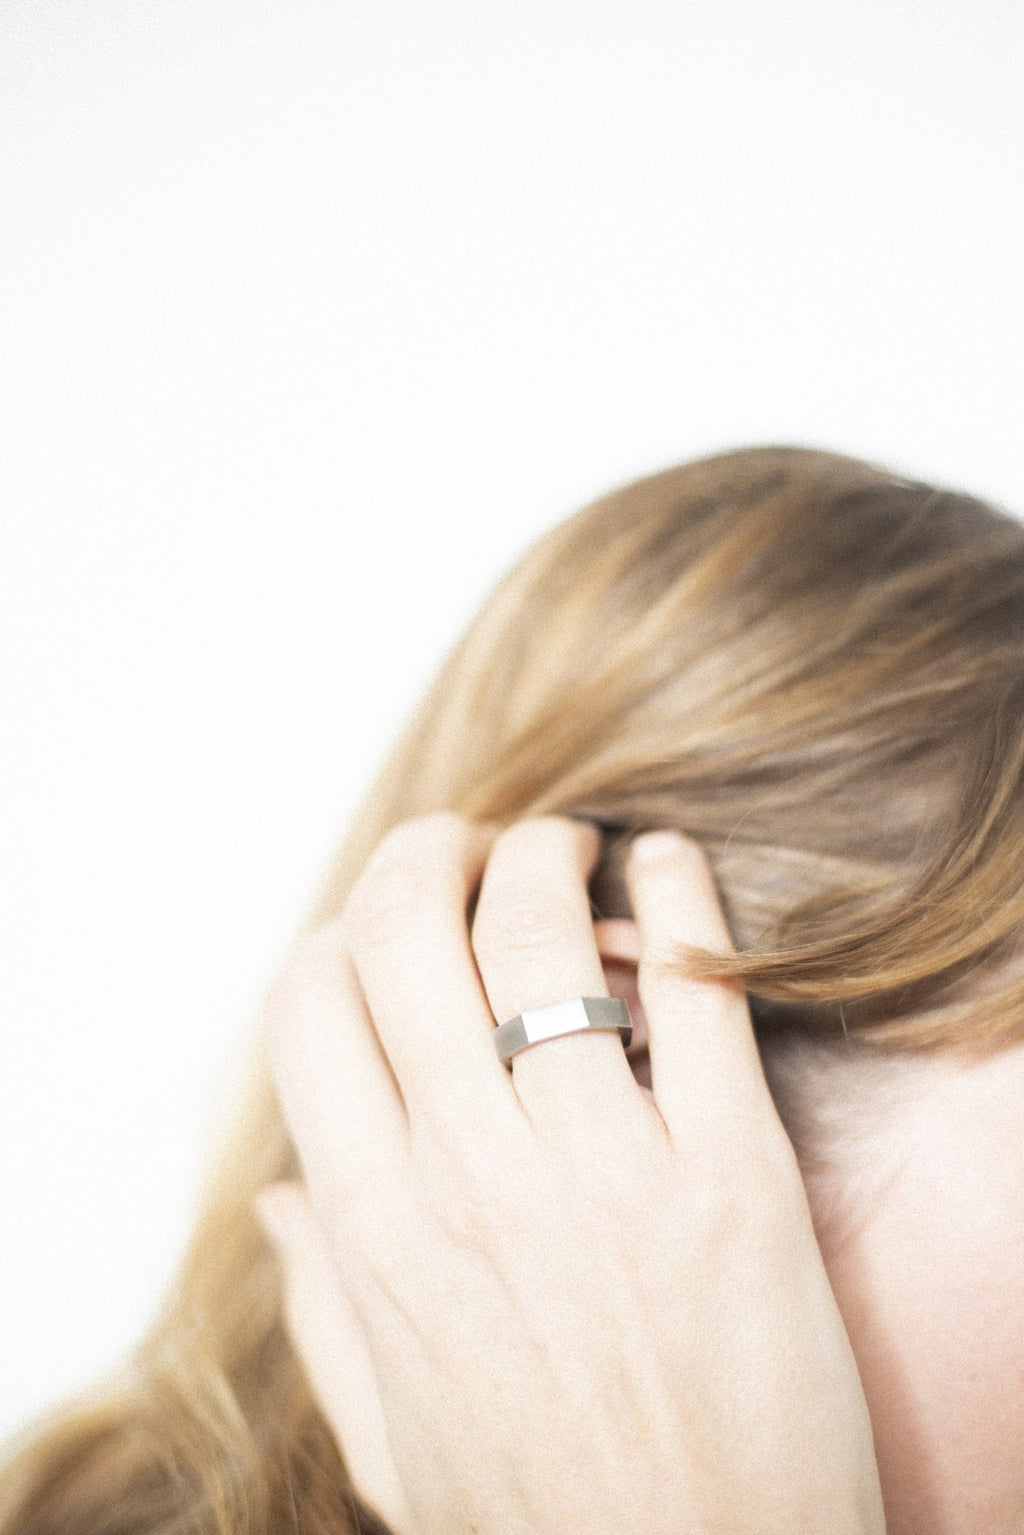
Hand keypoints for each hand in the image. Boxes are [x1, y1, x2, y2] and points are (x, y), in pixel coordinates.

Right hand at [256, 814, 884, 1534]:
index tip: (388, 920)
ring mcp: (605, 1178)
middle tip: (470, 839)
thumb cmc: (540, 1532)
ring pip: (538, 937)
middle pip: (407, 934)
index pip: (310, 1004)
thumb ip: (324, 1306)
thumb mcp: (391, 1435)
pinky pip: (696, 990)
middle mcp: (473, 1187)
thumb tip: (277, 1200)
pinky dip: (682, 893)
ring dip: (544, 855)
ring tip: (569, 847)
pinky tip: (672, 863)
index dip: (341, 930)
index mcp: (378, 1238)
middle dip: (428, 852)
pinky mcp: (735, 1182)